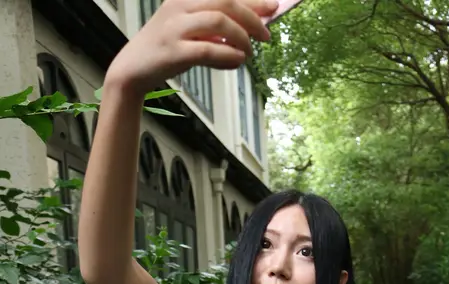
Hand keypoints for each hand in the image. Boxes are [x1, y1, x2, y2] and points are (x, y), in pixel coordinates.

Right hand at [106, 0, 278, 94]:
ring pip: (219, 21)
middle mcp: (180, 7)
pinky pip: (208, 49)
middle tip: (266, 35)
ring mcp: (176, 28)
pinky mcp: (174, 51)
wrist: (133, 70)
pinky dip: (228, 55)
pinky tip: (238, 60)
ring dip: (241, 37)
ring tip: (249, 52)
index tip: (273, 7)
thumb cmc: (165, 50)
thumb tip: (248, 30)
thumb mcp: (189, 30)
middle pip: (225, 3)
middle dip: (252, 18)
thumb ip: (214, 28)